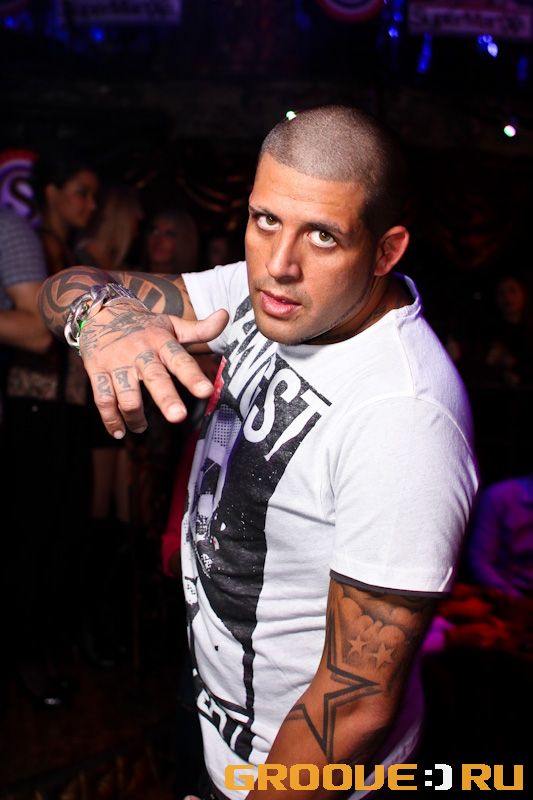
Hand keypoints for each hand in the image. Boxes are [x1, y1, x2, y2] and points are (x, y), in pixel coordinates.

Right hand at [79, 300, 227, 437]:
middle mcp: (140, 353)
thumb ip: (200, 329)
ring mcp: (117, 363)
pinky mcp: (97, 371)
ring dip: (135, 417)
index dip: (193, 376)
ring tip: (141, 427)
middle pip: (155, 378)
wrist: (101, 312)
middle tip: (178, 416)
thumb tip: (225, 316)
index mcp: (161, 342)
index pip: (180, 359)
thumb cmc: (144, 326)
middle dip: (166, 398)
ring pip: (127, 395)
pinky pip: (103, 400)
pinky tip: (121, 432)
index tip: (206, 391)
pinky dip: (111, 420)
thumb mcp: (172, 324)